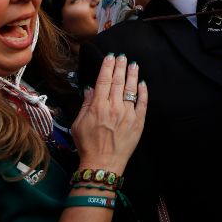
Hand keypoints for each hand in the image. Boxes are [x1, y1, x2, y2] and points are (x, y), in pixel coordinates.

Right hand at [71, 54, 147, 172]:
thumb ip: (85, 104)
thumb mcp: (79, 123)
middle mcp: (114, 107)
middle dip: (121, 67)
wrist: (103, 164)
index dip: (107, 67)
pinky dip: (143, 93)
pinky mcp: (138, 122)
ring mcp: (128, 114)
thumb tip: (90, 89)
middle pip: (119, 81)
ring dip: (133, 75)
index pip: (104, 80)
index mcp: (98, 106)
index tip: (110, 57)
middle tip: (123, 57)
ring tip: (134, 64)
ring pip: (131, 89)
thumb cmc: (87, 145)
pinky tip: (142, 84)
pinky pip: (143, 104)